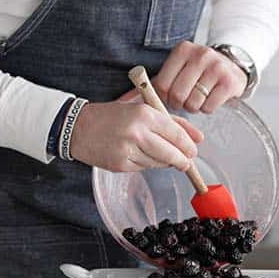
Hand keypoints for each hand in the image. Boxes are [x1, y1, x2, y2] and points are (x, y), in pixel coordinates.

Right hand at [70, 101, 203, 171]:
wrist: (79, 127)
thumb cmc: (113, 116)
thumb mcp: (143, 109)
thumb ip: (172, 121)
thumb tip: (199, 137)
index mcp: (144, 114)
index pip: (176, 134)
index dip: (189, 146)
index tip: (193, 151)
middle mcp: (137, 132)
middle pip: (171, 154)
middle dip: (182, 161)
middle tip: (186, 162)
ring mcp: (128, 150)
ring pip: (159, 163)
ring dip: (165, 163)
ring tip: (162, 156)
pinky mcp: (121, 165)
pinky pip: (144, 168)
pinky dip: (148, 164)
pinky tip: (142, 156)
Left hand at [120, 41, 247, 113]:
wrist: (232, 66)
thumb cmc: (197, 72)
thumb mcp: (175, 71)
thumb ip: (150, 86)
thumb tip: (121, 102)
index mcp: (182, 50)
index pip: (162, 84)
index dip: (164, 97)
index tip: (171, 95)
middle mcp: (200, 55)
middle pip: (177, 96)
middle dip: (179, 104)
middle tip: (186, 98)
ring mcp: (216, 68)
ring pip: (193, 104)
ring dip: (194, 107)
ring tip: (199, 97)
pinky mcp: (229, 82)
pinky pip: (209, 108)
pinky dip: (207, 109)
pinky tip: (211, 98)